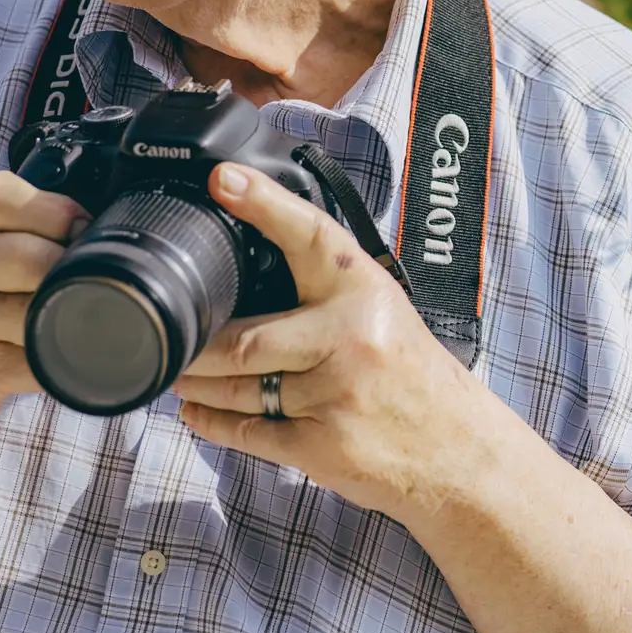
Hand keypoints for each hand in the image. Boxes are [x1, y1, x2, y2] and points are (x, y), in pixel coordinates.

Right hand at [0, 171, 85, 497]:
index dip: (50, 209)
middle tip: (86, 277)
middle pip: (26, 259)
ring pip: (31, 316)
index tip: (79, 225)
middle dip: (67, 268)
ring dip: (67, 318)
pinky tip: (75, 357)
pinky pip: (35, 364)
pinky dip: (66, 362)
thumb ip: (27, 227)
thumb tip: (103, 225)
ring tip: (79, 315)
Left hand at [174, 162, 503, 526]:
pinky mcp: (323, 445)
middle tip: (170, 330)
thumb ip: (327, 288)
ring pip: (239, 387)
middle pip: (244, 338)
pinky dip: (212, 422)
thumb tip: (252, 264)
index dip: (265, 204)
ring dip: (196, 380)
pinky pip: (248, 432)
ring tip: (176, 368)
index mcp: (365, 291)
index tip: (224, 179)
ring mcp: (336, 395)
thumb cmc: (412, 375)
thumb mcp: (381, 311)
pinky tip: (196, 411)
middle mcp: (351, 338)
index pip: (311, 236)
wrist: (461, 453)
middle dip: (197, 342)